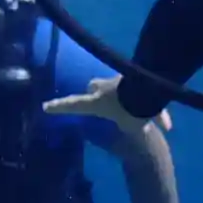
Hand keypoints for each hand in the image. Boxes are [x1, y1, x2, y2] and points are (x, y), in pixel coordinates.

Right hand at [43, 76, 172, 134]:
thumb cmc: (132, 111)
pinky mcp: (132, 75)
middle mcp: (104, 88)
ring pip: (114, 85)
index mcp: (97, 102)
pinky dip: (143, 97)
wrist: (149, 91)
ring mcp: (118, 79)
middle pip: (92, 87)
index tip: (46, 106)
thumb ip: (128, 126)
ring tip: (133, 106)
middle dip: (94, 91)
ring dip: (120, 93)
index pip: (73, 105)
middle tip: (98, 99)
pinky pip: (135, 87)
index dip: (59, 107)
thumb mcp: (129, 125)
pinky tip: (157, 111)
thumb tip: (134, 127)